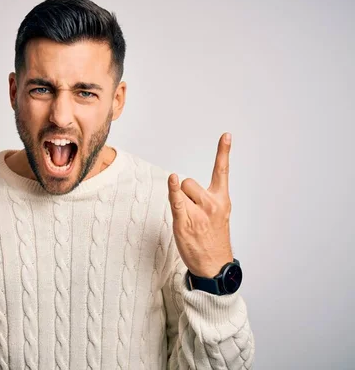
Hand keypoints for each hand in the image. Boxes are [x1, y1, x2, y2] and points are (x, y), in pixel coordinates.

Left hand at [167, 133, 233, 277]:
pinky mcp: (186, 222)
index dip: (223, 152)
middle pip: (189, 182)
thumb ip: (206, 199)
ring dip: (179, 201)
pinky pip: (177, 200)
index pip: (222, 171)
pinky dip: (173, 190)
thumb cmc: (213, 240)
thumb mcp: (218, 216)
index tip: (226, 135)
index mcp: (222, 201)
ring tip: (188, 220)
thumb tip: (183, 185)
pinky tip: (172, 180)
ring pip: (181, 191)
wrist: (214, 265)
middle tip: (192, 214)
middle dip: (186, 193)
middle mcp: (212, 204)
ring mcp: (199, 213)